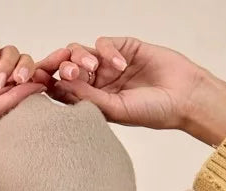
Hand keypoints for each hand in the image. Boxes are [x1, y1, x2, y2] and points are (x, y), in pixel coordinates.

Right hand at [0, 40, 52, 148]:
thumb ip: (15, 99)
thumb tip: (41, 86)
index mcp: (1, 98)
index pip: (28, 81)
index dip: (43, 73)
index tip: (57, 69)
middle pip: (23, 63)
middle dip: (26, 68)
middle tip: (18, 80)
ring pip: (8, 52)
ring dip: (6, 64)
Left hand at [35, 37, 203, 130]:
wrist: (185, 97)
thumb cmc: (154, 112)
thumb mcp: (116, 109)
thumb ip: (88, 97)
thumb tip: (59, 86)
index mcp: (94, 102)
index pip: (65, 90)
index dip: (51, 85)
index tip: (40, 83)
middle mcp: (99, 83)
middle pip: (69, 68)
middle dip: (64, 67)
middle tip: (69, 72)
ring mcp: (111, 64)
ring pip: (83, 52)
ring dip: (83, 57)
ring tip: (92, 67)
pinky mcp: (125, 47)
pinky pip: (105, 43)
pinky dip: (108, 51)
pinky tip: (121, 65)